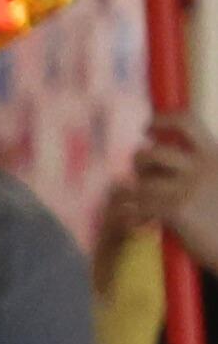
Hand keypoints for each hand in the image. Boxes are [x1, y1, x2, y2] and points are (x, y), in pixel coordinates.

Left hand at [94, 117, 209, 270]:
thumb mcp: (215, 183)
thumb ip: (195, 167)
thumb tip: (157, 151)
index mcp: (215, 156)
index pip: (187, 122)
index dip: (162, 120)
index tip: (147, 127)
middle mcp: (204, 166)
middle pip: (152, 152)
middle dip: (140, 163)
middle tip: (143, 176)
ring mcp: (190, 186)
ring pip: (142, 182)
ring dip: (135, 195)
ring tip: (144, 208)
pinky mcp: (178, 209)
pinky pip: (138, 205)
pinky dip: (132, 216)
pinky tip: (141, 223)